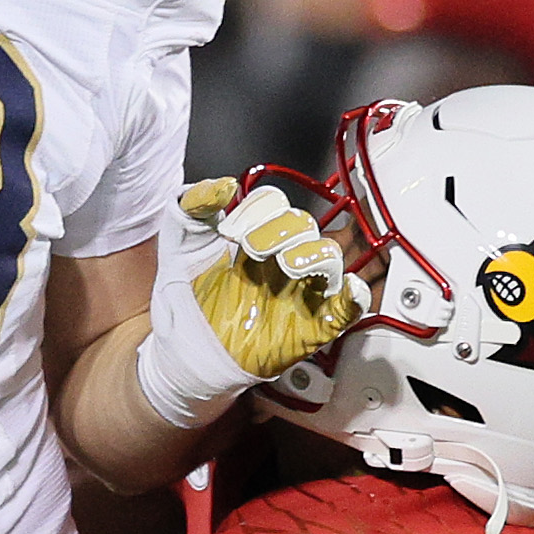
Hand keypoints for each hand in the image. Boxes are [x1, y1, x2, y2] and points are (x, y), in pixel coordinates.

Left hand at [135, 173, 368, 426]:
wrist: (183, 348)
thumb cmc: (187, 295)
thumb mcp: (180, 241)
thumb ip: (193, 204)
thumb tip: (223, 185)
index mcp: (256, 234)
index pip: (275, 205)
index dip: (257, 210)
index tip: (229, 231)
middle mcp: (282, 257)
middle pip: (304, 225)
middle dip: (280, 230)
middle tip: (251, 249)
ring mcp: (300, 290)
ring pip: (329, 257)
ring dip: (313, 254)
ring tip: (285, 264)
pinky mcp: (311, 326)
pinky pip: (346, 309)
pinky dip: (354, 298)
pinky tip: (349, 289)